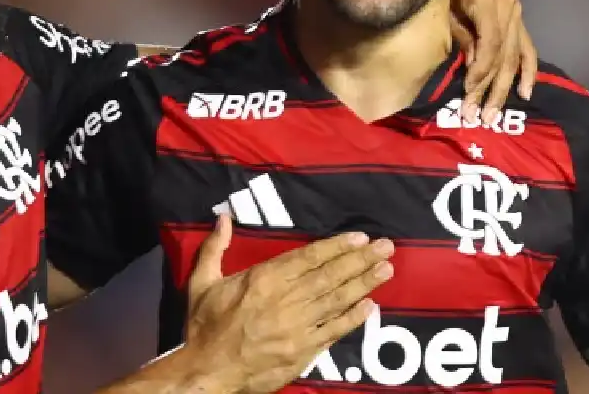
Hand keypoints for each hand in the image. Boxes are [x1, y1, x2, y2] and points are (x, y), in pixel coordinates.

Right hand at [183, 216, 393, 393]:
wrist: (207, 371)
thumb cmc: (205, 326)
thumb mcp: (202, 282)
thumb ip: (215, 247)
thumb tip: (225, 216)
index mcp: (263, 279)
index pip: (307, 258)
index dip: (336, 247)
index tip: (359, 237)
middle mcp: (285, 300)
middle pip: (329, 276)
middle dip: (360, 260)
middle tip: (386, 247)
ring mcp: (296, 327)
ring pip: (336, 301)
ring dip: (363, 284)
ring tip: (386, 270)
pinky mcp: (302, 351)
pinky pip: (333, 331)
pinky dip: (353, 319)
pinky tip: (370, 307)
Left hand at [448, 0, 537, 124]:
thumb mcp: (441, 2)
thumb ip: (458, 32)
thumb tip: (473, 66)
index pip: (489, 43)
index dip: (479, 71)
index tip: (466, 92)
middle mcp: (508, 3)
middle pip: (503, 54)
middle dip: (489, 88)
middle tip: (477, 116)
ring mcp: (516, 10)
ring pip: (514, 56)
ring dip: (504, 88)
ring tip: (492, 115)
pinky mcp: (518, 17)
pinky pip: (527, 48)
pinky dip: (528, 71)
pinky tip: (525, 93)